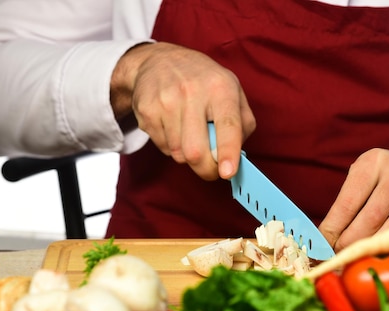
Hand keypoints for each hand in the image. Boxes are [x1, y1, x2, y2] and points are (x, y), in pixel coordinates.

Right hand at [110, 42, 255, 180]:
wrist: (160, 61)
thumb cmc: (205, 83)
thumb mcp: (233, 92)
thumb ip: (242, 125)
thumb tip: (237, 157)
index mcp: (221, 87)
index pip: (228, 125)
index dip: (228, 152)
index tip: (227, 173)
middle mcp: (192, 91)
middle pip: (196, 150)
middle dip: (205, 169)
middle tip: (211, 171)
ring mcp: (166, 100)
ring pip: (178, 154)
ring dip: (187, 155)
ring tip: (190, 133)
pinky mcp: (146, 110)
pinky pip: (163, 147)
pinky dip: (171, 146)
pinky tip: (173, 126)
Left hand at [319, 148, 388, 251]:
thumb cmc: (382, 181)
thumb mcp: (362, 181)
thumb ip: (344, 206)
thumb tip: (322, 242)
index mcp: (373, 162)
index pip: (347, 204)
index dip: (333, 231)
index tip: (322, 249)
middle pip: (370, 220)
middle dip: (350, 245)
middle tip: (338, 259)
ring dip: (371, 251)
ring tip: (356, 260)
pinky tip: (381, 256)